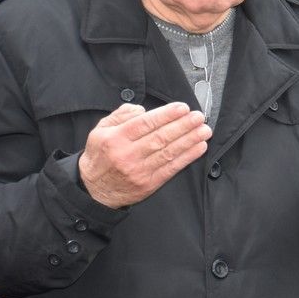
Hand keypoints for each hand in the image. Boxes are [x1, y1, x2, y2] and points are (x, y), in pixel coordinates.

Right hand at [79, 102, 211, 208]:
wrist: (94, 189)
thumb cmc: (101, 155)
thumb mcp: (100, 130)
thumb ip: (120, 115)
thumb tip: (142, 109)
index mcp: (114, 139)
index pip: (145, 124)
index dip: (166, 115)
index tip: (182, 108)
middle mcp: (127, 154)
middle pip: (160, 137)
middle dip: (183, 126)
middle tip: (198, 117)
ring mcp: (139, 171)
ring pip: (168, 152)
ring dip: (190, 140)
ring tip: (204, 130)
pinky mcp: (149, 184)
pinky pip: (172, 168)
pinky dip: (188, 157)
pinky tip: (199, 147)